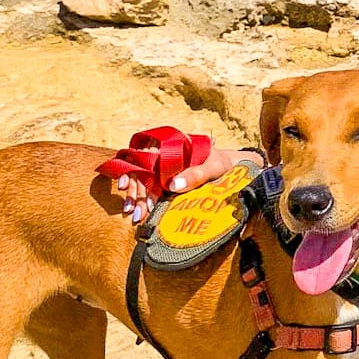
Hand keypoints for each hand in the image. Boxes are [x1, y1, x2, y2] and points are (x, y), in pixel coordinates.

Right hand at [112, 145, 259, 222]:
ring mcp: (162, 166)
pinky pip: (147, 186)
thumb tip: (173, 185)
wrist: (230, 168)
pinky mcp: (164, 179)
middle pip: (142, 169)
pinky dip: (140, 196)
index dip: (136, 170)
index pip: (148, 156)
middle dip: (137, 191)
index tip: (129, 187)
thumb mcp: (214, 167)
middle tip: (137, 212)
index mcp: (173, 144)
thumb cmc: (222, 164)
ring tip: (134, 214)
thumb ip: (197, 174)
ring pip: (141, 178)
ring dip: (135, 196)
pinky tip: (133, 208)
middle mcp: (164, 153)